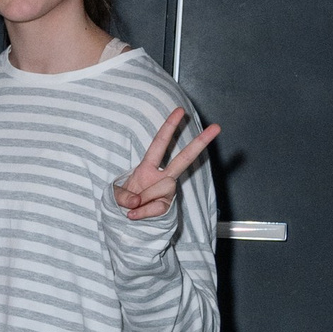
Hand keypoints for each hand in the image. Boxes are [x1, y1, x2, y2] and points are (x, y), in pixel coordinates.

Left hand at [113, 107, 221, 222]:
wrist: (126, 221)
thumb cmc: (123, 202)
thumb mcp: (115, 195)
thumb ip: (123, 196)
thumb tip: (137, 201)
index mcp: (148, 167)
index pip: (159, 144)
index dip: (169, 127)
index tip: (180, 110)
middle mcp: (162, 177)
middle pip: (184, 158)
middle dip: (200, 143)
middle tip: (217, 127)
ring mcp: (167, 191)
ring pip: (162, 188)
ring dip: (143, 198)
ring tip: (133, 204)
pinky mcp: (167, 206)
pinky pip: (157, 207)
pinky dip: (142, 212)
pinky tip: (134, 214)